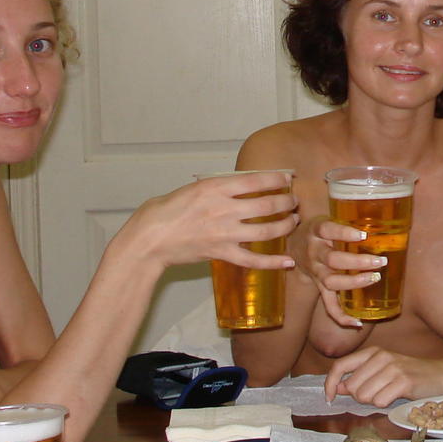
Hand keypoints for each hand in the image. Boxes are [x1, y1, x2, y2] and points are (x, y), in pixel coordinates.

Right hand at [118, 171, 298, 270]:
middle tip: (293, 201)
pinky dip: (272, 263)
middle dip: (287, 201)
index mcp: (215, 187)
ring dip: (286, 225)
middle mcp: (223, 208)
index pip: (256, 180)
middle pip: (268, 204)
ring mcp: (224, 232)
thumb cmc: (165, 211)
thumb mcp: (192, 188)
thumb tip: (241, 185)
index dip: (277, 179)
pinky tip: (288, 262)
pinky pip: (253, 260)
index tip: (287, 178)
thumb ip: (218, 187)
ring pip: (267, 230)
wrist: (148, 240)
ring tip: (293, 220)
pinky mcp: (221, 253)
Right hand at [303, 215, 379, 328]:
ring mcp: (315, 271)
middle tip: (380, 261)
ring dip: (354, 283)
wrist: (293, 245)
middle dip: (358, 262)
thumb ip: (347, 222)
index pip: (328, 230)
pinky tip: (357, 323)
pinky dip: (341, 316)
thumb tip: (384, 222)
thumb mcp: (328, 219)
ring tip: (375, 278)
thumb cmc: (320, 230)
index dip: (344, 233)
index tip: (364, 235)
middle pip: (333, 259)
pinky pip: (328, 304)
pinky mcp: (318, 286)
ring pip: (332, 281)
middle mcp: (314, 252)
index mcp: (316, 231)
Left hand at [322, 346, 442, 406]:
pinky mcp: (403, 381)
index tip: (329, 398)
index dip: (330, 383)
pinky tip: (398, 397)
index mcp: (373, 352)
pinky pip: (380, 402)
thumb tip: (337, 387)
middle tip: (381, 393)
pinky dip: (386, 405)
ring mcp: (393, 368)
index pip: (340, 366)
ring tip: (390, 394)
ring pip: (365, 396)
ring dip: (375, 401)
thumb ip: (360, 377)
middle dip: (362, 397)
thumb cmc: (411, 375)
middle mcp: (381, 357)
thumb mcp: (384, 370)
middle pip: (352, 388)